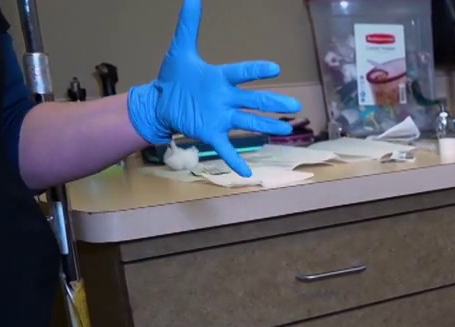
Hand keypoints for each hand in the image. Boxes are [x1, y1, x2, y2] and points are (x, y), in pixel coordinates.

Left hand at [127, 0, 301, 175]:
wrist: (159, 101)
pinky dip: (236, 160)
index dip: (256, 70)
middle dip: (273, 102)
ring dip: (266, 126)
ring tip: (285, 130)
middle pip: (254, 100)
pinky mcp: (211, 132)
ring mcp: (221, 117)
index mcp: (221, 78)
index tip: (273, 68)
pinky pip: (226, 147)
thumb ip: (188, 25)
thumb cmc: (174, 77)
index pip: (241, 73)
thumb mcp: (180, 50)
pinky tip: (248, 173)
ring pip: (248, 121)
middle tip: (294, 105)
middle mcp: (226, 98)